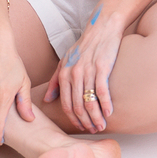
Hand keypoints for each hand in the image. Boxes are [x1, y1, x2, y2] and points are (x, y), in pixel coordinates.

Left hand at [44, 5, 120, 133]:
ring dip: (96, 117)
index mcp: (64, 73)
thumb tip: (47, 99)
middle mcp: (74, 74)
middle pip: (77, 106)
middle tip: (92, 131)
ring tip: (101, 125)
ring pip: (89, 101)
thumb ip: (55, 80)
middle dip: (85, 121)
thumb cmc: (85, 45)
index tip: (81, 127)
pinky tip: (109, 112)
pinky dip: (105, 104)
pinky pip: (102, 91)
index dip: (73, 118)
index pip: (66, 103)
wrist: (102, 27)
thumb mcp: (65, 60)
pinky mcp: (102, 67)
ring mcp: (88, 71)